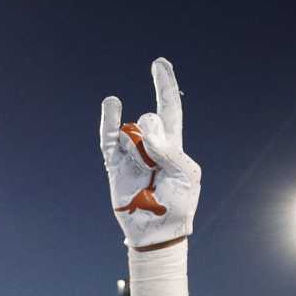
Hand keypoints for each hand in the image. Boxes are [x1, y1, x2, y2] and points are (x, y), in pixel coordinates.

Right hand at [99, 58, 199, 249]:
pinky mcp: (115, 165)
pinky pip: (109, 139)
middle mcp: (150, 145)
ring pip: (132, 133)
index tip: (159, 63)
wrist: (157, 232)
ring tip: (144, 175)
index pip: (169, 109)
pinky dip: (109, 121)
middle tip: (156, 166)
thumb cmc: (177, 205)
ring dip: (139, 150)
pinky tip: (112, 104)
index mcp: (173, 145)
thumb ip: (168, 148)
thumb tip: (142, 124)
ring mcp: (131, 154)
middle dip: (154, 138)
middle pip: (150, 121)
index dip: (165, 85)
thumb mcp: (185, 174)